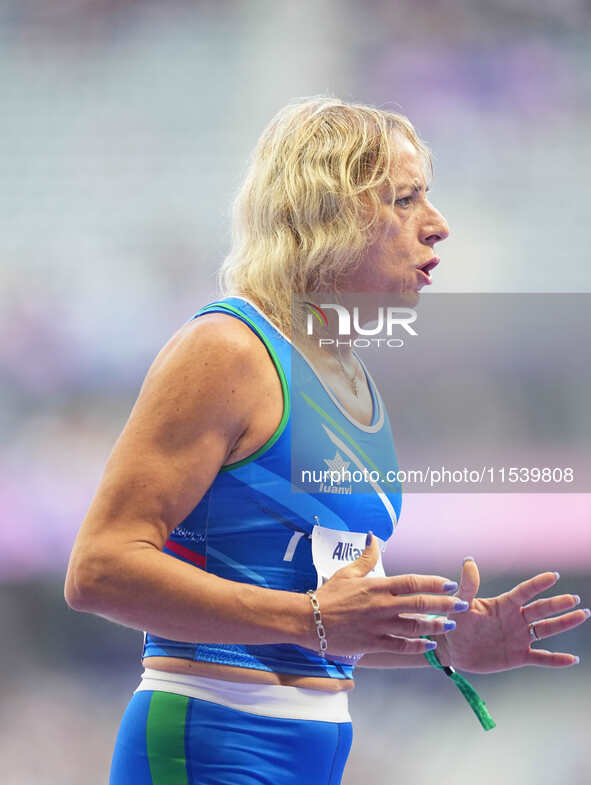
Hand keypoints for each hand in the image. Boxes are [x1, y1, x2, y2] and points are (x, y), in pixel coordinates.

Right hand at [314, 533, 468, 657]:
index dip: (433, 583)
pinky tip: (430, 644)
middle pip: (419, 603)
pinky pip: (400, 646)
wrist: (308, 620)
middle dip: (443, 604)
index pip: (412, 582)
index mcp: (377, 586)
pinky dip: (417, 645)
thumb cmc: (328, 595)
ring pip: (414, 626)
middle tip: (460, 605)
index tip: (449, 584)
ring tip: (450, 625)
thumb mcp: (348, 572)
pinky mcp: (372, 643)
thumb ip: (366, 557)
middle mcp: (381, 605)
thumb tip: (373, 538)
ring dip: (435, 626)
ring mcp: (378, 626)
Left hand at [436, 557, 588, 672]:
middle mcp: (515, 619)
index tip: (553, 576)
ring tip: (582, 615)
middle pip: (540, 610)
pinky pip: (541, 658)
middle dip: (558, 604)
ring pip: (546, 629)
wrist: (451, 648)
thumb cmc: (455, 622)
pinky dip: (557, 660)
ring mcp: (518, 637)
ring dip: (564, 623)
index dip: (537, 584)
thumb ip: (468, 585)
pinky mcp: (518, 656)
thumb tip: (469, 561)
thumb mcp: (460, 604)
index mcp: (503, 605)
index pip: (524, 592)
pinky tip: (572, 659)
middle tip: (575, 600)